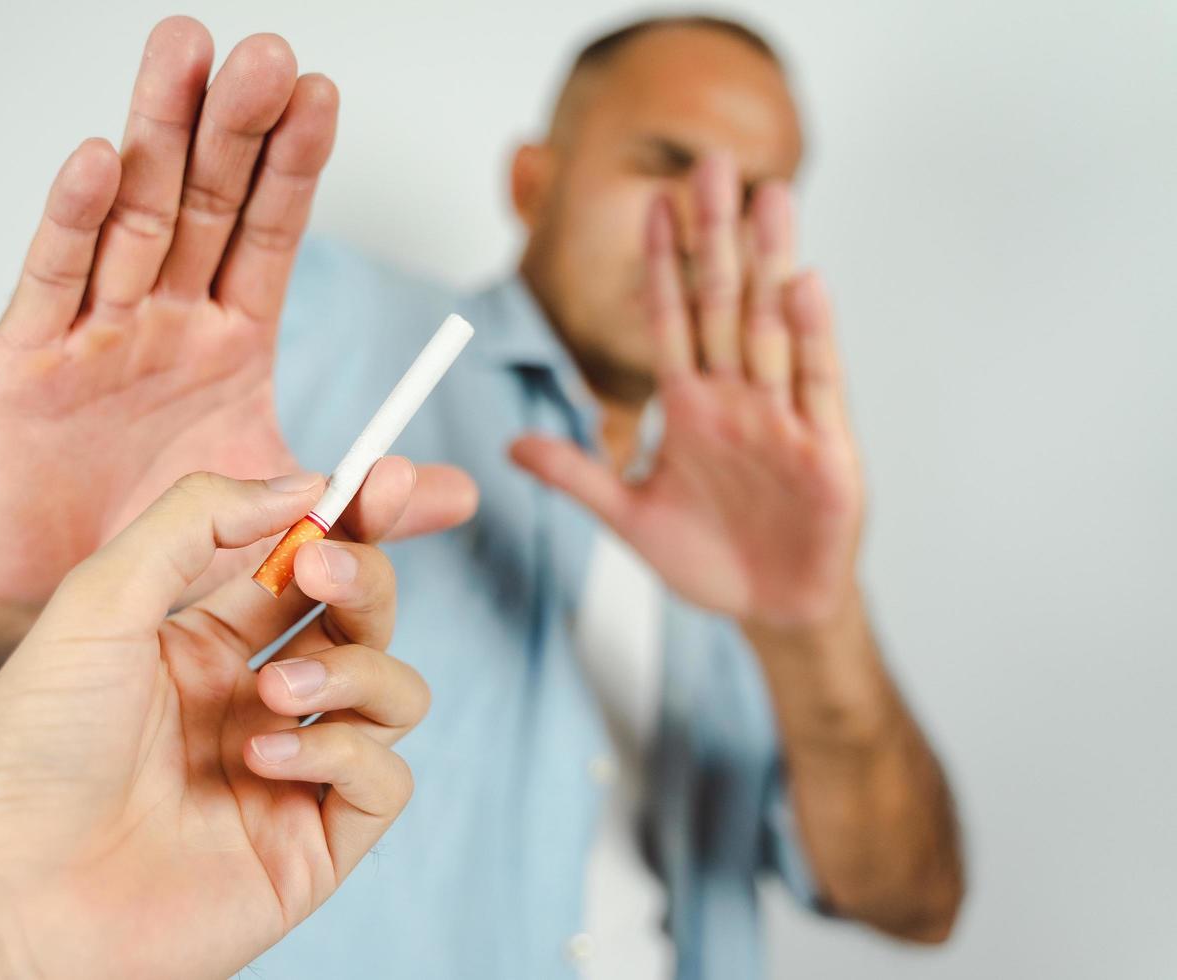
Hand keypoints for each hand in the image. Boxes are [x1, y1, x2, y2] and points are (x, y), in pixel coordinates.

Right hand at [0, 17, 474, 603]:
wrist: (71, 604)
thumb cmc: (170, 546)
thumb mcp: (282, 526)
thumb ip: (368, 507)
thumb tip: (459, 494)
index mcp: (230, 339)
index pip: (269, 233)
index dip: (294, 166)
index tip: (321, 94)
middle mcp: (165, 318)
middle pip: (205, 204)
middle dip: (235, 128)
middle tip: (264, 54)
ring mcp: (94, 330)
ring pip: (131, 218)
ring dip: (157, 134)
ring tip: (183, 55)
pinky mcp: (24, 363)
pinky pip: (53, 282)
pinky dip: (72, 221)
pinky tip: (96, 160)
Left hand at [0, 464, 423, 977]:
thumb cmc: (29, 744)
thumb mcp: (102, 595)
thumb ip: (198, 520)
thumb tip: (305, 484)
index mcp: (210, 645)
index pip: (313, 568)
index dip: (361, 521)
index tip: (389, 476)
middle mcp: (258, 703)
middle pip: (364, 620)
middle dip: (365, 579)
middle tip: (322, 569)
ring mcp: (289, 775)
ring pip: (393, 694)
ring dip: (351, 670)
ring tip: (274, 690)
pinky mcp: (309, 849)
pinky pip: (385, 780)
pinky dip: (342, 752)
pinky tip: (265, 756)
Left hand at [510, 154, 862, 629]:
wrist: (771, 610)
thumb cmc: (708, 561)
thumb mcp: (628, 518)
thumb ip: (577, 476)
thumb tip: (511, 445)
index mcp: (690, 408)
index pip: (672, 320)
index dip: (662, 265)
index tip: (653, 206)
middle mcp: (736, 399)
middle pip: (725, 303)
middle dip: (717, 236)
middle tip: (713, 163)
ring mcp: (782, 418)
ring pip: (773, 327)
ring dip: (770, 263)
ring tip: (768, 198)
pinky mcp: (825, 448)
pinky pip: (816, 384)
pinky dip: (812, 336)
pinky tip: (805, 285)